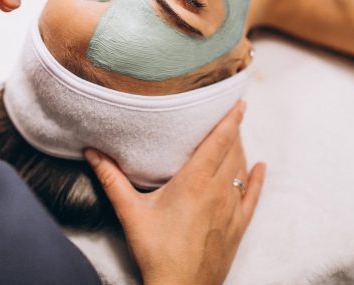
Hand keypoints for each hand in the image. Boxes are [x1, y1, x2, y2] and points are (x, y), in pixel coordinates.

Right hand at [85, 101, 264, 284]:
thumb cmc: (156, 251)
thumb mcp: (130, 212)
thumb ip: (111, 179)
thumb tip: (92, 152)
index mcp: (195, 182)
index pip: (219, 141)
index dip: (230, 119)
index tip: (238, 102)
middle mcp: (219, 191)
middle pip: (233, 151)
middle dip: (234, 129)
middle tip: (232, 112)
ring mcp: (232, 209)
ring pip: (243, 169)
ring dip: (241, 149)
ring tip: (236, 134)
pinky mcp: (238, 226)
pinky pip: (253, 196)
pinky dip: (257, 179)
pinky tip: (261, 167)